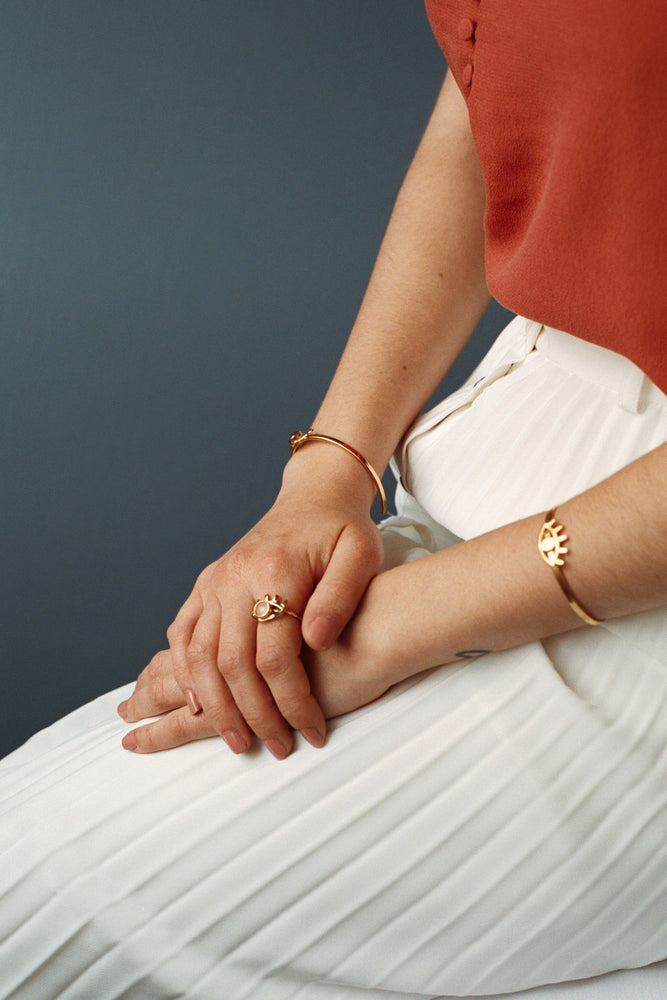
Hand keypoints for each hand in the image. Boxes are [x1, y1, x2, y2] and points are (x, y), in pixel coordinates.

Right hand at [119, 450, 383, 757]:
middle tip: (277, 747)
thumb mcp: (361, 554)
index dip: (292, 701)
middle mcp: (234, 576)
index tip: (312, 731)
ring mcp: (214, 580)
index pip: (274, 656)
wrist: (313, 497)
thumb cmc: (343, 530)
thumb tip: (316, 641)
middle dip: (254, 715)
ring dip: (216, 706)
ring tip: (239, 740)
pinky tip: (200, 703)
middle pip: (232, 664)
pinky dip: (186, 673)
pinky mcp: (205, 584)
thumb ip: (341, 595)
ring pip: (199, 656)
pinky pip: (182, 634)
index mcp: (275, 571)